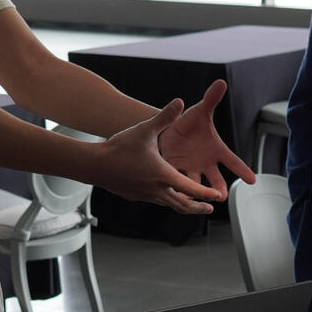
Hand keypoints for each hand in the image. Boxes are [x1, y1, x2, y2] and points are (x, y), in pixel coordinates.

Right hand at [91, 100, 224, 214]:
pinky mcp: (136, 196)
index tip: (217, 198)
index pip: (191, 189)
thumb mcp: (145, 130)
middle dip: (198, 207)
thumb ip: (165, 116)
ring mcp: (145, 195)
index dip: (206, 194)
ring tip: (193, 203)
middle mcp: (156, 189)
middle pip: (183, 205)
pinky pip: (156, 201)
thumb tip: (180, 102)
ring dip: (183, 205)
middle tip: (210, 208)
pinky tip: (167, 193)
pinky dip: (167, 200)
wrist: (94, 164)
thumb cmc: (118, 148)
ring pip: (169, 205)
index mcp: (163, 175)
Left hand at [156, 79, 257, 204]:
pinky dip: (177, 192)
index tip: (252, 180)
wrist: (167, 131)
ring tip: (196, 201)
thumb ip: (211, 99)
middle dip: (218, 189)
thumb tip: (221, 82)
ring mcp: (191, 171)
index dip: (242, 170)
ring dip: (197, 194)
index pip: (233, 161)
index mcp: (216, 150)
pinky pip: (177, 185)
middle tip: (221, 195)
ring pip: (196, 187)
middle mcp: (206, 164)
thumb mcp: (199, 111)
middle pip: (216, 181)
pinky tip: (175, 199)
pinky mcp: (174, 174)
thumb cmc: (188, 123)